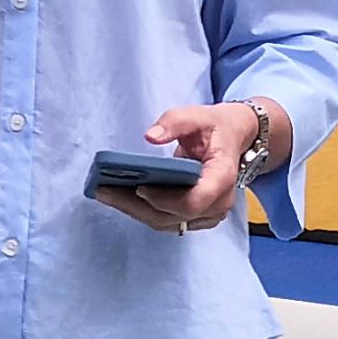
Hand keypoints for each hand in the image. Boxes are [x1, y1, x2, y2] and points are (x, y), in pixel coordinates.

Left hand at [106, 103, 275, 234]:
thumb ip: (175, 122)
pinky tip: (121, 197)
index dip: (165, 200)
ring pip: (166, 223)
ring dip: (135, 211)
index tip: (139, 187)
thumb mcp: (198, 115)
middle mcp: (218, 202)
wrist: (233, 138)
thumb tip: (150, 136)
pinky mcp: (196, 218)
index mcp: (223, 177)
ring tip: (106, 193)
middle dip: (136, 206)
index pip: (193, 201)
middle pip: (173, 217)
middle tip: (104, 191)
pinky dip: (143, 211)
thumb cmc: (215, 127)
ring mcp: (209, 214)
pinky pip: (166, 221)